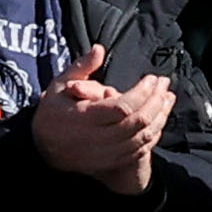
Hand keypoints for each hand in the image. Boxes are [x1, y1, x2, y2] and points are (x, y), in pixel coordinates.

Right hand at [27, 47, 172, 195]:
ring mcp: (105, 154)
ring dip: (160, 117)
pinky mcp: (112, 162)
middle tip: (164, 84)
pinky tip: (159, 119)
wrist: (43, 149)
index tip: (151, 78)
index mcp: (83, 118)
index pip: (122, 107)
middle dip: (156, 101)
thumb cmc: (53, 112)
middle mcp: (96, 139)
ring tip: (168, 98)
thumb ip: (81, 67)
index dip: (142, 93)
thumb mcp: (59, 85)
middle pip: (137, 122)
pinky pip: (140, 149)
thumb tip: (100, 49)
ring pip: (143, 137)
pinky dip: (154, 134)